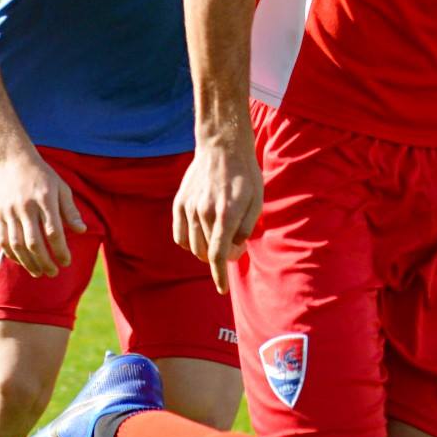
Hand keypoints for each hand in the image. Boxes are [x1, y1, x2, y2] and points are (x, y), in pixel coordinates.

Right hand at [0, 152, 86, 278]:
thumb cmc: (44, 176)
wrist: (14, 161)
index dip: (60, 250)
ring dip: (28, 263)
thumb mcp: (62, 188)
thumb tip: (82, 230)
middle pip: (34, 242)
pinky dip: (12, 255)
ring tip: (38, 273)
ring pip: (17, 244)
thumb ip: (70, 211)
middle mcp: (26, 206)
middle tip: (53, 273)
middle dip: (44, 261)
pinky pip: (4, 240)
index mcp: (45, 199)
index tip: (66, 261)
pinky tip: (22, 263)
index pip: (53, 231)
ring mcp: (10, 211)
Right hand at [172, 132, 262, 293]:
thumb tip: (235, 249)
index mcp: (227, 213)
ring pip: (192, 246)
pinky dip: (189, 242)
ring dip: (204, 251)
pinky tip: (201, 235)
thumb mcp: (257, 200)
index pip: (218, 254)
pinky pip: (179, 235)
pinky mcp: (179, 203)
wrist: (222, 146)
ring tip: (218, 238)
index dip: (220, 275)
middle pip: (205, 252)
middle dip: (219, 258)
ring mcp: (189, 207)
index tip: (222, 289)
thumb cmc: (245, 174)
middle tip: (233, 247)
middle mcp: (204, 212)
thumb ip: (246, 228)